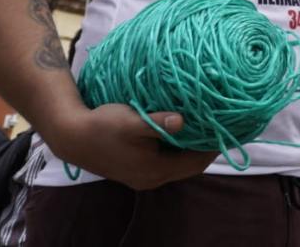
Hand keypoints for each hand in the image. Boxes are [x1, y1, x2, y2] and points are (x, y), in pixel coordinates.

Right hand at [45, 103, 217, 189]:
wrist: (71, 136)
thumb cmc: (103, 126)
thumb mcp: (133, 122)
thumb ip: (159, 123)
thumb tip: (183, 121)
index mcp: (154, 170)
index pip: (195, 164)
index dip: (213, 148)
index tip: (228, 131)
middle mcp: (151, 178)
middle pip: (188, 167)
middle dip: (205, 149)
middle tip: (220, 128)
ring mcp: (142, 176)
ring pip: (177, 165)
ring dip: (190, 149)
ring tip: (205, 128)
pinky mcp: (135, 170)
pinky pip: (165, 162)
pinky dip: (177, 150)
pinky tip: (181, 133)